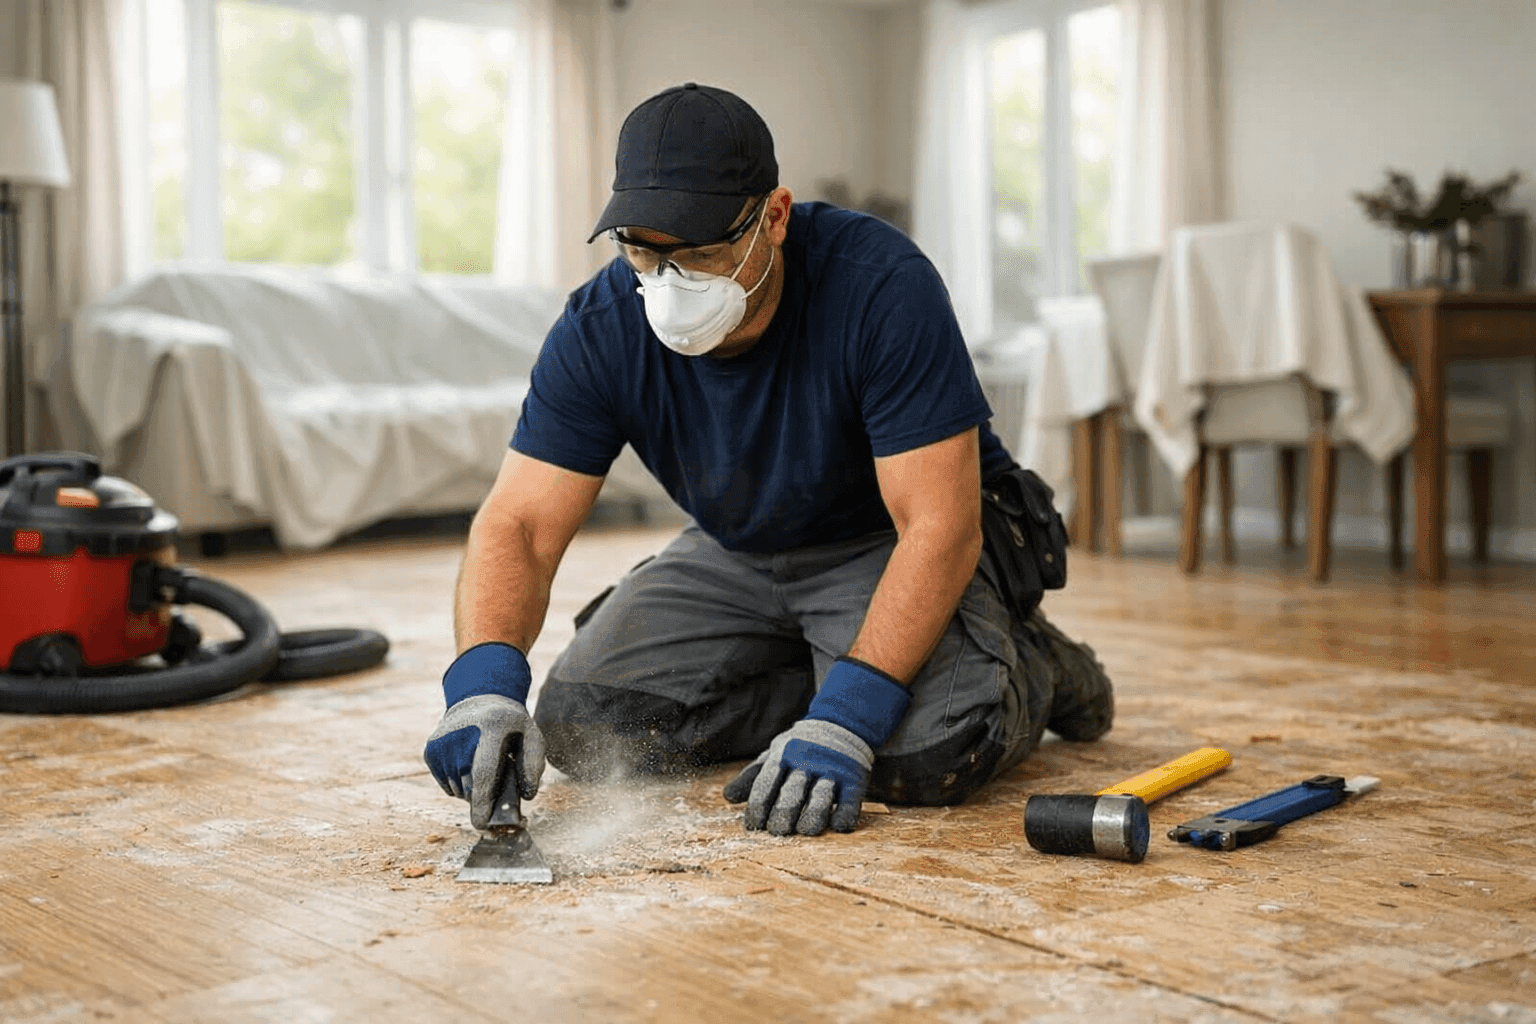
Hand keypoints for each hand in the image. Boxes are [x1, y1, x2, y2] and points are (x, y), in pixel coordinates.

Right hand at [423, 643, 545, 829]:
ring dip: (472, 791)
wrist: (478, 701)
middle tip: (498, 785)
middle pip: (469, 785)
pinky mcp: (430, 749)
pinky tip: (468, 764)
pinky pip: (446, 785)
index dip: (482, 801)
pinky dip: (459, 784)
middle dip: (484, 798)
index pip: (483, 772)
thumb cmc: (510, 726)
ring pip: (457, 789)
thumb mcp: (532, 736)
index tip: (482, 824)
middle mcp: (460, 734)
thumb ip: (534, 764)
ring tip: (484, 768)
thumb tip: (527, 795)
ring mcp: (442, 742)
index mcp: (490, 727)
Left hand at [723, 657, 910, 835]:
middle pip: (793, 790)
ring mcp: (831, 769)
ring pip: (822, 794)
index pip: (766, 782)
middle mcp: (806, 762)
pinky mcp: (853, 779)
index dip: (758, 805)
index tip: (753, 826)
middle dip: (784, 811)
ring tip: (806, 832)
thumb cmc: (797, 750)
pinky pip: (851, 798)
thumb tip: (727, 798)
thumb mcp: (773, 757)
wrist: (839, 726)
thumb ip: (752, 778)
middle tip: (778, 832)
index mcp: (782, 756)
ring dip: (814, 814)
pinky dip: (845, 812)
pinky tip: (838, 826)